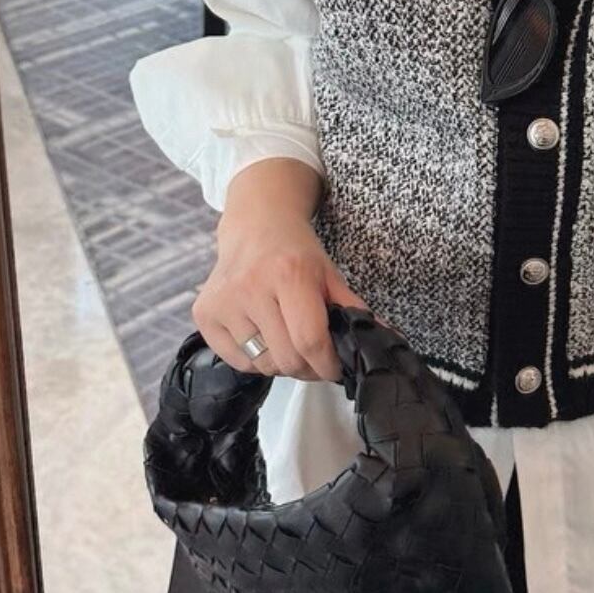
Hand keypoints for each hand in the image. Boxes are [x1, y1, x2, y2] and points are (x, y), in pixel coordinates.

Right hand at [193, 158, 368, 379]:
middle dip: (308, 368)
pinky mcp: (205, 314)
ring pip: (263, 364)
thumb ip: (356, 311)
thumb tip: (388, 342)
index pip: (310, 340)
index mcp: (290, 274)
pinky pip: (238, 361)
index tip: (335, 367)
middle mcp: (252, 286)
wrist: (255, 225)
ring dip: (282, 364)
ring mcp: (224, 301)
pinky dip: (257, 360)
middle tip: (315, 356)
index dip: (327, 364)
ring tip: (288, 340)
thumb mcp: (331, 274)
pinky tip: (264, 335)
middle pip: (287, 359)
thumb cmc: (297, 252)